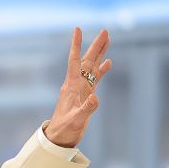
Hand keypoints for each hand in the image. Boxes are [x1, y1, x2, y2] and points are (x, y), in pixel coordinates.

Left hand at [43, 28, 111, 147]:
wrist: (60, 138)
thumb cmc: (65, 129)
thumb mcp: (76, 120)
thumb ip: (86, 108)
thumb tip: (95, 97)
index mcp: (71, 86)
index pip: (74, 61)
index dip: (76, 45)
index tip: (77, 29)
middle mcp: (76, 84)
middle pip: (87, 60)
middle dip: (95, 45)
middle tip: (105, 31)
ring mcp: (81, 89)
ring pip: (92, 67)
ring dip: (99, 54)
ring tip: (107, 40)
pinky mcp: (85, 95)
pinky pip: (95, 79)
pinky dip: (102, 70)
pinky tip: (108, 63)